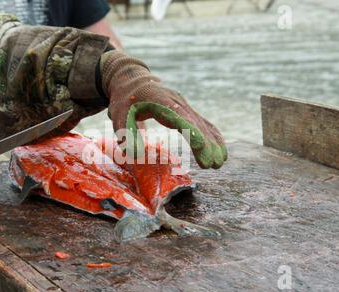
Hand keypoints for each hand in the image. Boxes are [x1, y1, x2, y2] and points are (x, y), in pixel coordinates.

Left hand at [100, 51, 226, 168]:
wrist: (133, 80)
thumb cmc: (124, 99)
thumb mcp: (118, 114)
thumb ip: (125, 133)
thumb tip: (133, 155)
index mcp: (160, 100)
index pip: (178, 116)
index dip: (190, 130)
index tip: (200, 146)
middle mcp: (176, 101)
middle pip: (195, 122)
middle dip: (206, 143)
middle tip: (213, 164)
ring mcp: (184, 105)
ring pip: (203, 124)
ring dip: (213, 143)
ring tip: (220, 163)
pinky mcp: (186, 110)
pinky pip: (203, 124)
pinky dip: (213, 137)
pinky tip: (220, 151)